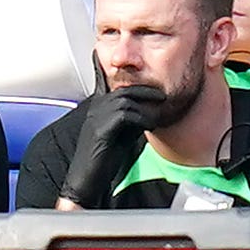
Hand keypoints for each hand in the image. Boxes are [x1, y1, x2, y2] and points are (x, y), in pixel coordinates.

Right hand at [58, 85, 165, 206]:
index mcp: (98, 107)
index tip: (125, 70)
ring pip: (125, 101)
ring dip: (145, 106)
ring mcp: (96, 118)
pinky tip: (149, 126)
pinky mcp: (100, 130)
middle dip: (145, 91)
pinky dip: (141, 119)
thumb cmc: (104, 157)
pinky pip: (125, 116)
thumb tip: (151, 110)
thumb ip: (133, 119)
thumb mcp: (122, 133)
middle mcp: (95, 109)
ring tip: (159, 113)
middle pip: (123, 89)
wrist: (87, 180)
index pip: (107, 83)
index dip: (114, 74)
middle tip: (162, 96)